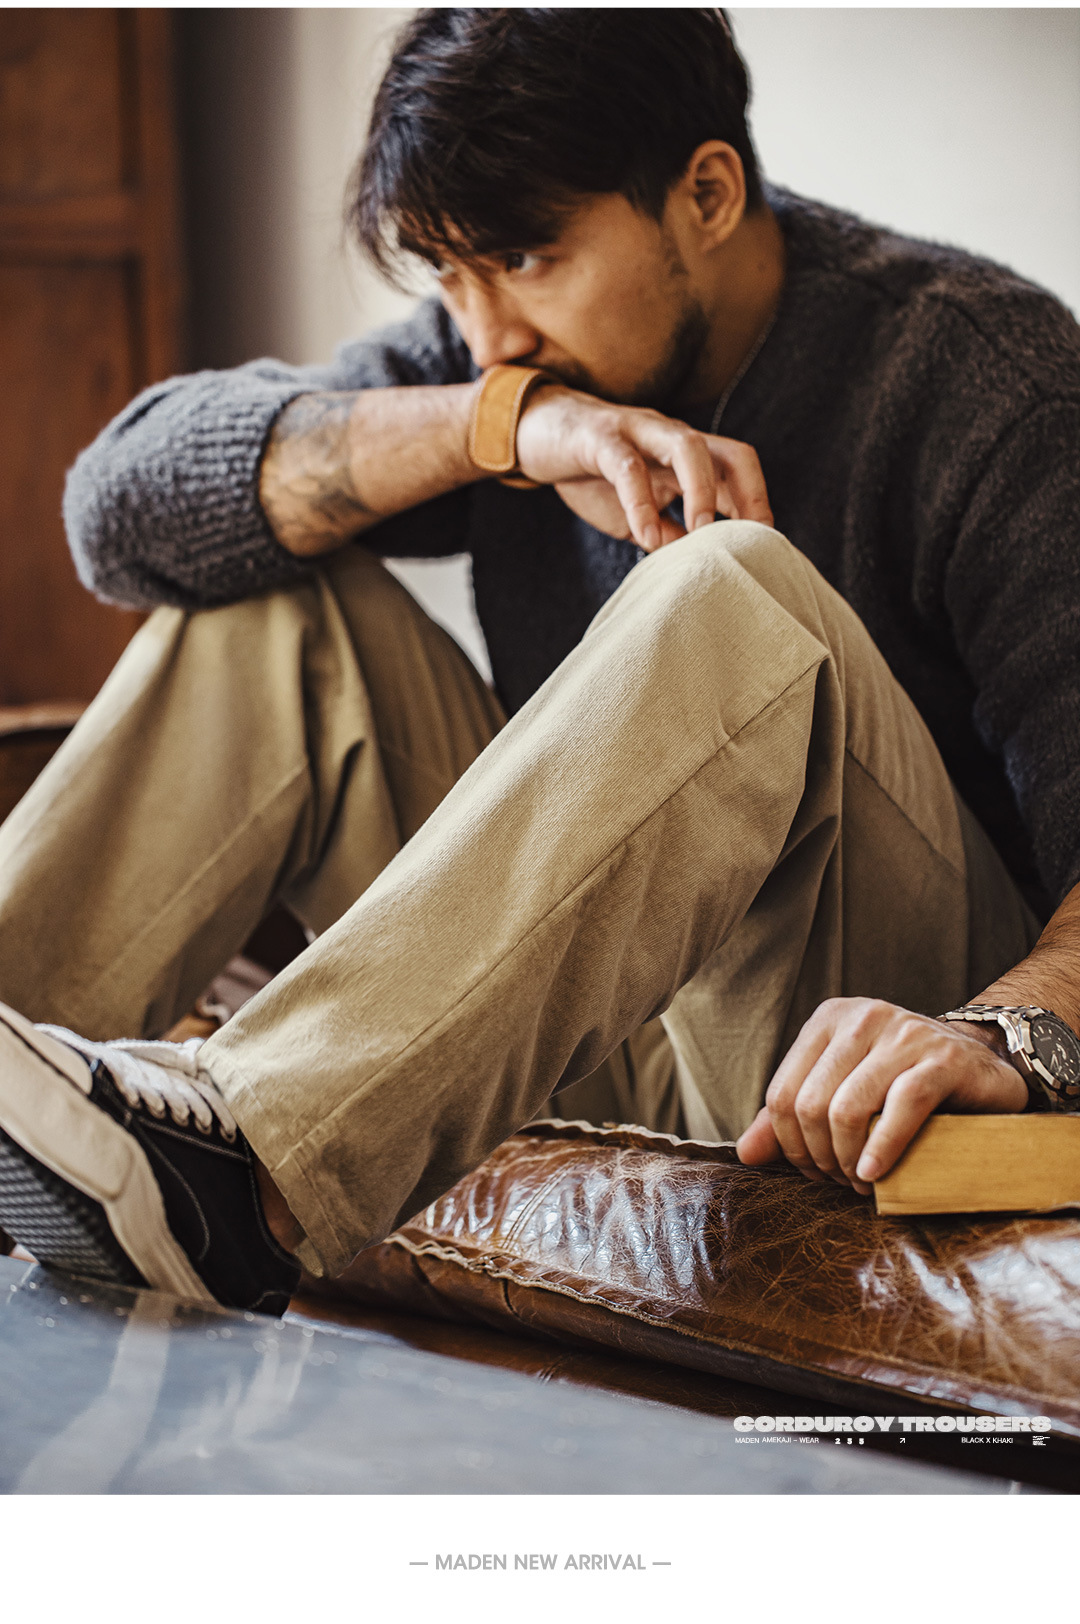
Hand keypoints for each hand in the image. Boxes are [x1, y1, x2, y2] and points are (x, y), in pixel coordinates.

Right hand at [514, 383, 771, 550]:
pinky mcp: (600, 439)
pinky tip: (644, 537)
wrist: (535, 433)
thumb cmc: (592, 473)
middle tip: (745, 543)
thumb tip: (691, 565)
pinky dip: (641, 502)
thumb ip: (666, 533)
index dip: (758, 506)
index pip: (740, 472)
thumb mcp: (635, 512)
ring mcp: (638, 433)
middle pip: (730, 454)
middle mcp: (671, 437)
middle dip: (747, 497)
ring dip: (703, 492)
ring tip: (702, 535)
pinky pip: (627, 467)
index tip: (764, 547)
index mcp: (686, 456)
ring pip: (688, 447)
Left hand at [735, 997, 1027, 1194]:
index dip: (790, 1146)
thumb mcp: (843, 1093)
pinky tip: (876, 1174)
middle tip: (841, 1181)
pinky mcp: (944, 1057)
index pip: (783, 1094)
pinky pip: (901, 1106)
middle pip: (811, 1105)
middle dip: (820, 1158)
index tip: (813, 1172)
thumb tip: (746, 1155)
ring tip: (861, 1181)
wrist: (982, 1067)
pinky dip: (883, 1147)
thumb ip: (790, 1119)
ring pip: (848, 1108)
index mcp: (829, 1020)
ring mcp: (905, 1032)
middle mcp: (863, 1017)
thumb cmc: (903, 1085)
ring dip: (849, 1160)